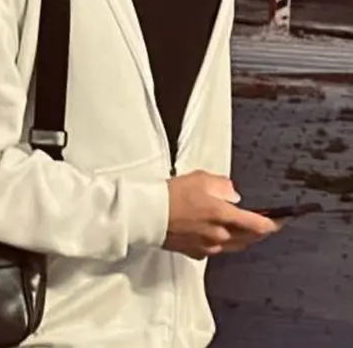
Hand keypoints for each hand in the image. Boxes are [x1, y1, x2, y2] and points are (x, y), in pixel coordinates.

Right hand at [163, 171, 278, 259]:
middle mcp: (220, 235)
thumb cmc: (171, 194)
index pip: (258, 225)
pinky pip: (215, 249)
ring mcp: (208, 246)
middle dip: (259, 232)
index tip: (282, 220)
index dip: (273, 223)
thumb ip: (222, 185)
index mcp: (223, 215)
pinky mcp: (195, 252)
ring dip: (242, 238)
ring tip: (243, 229)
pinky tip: (215, 233)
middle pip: (249, 239)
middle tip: (266, 225)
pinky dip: (220, 242)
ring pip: (234, 246)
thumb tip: (233, 194)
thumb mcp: (199, 178)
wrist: (148, 214)